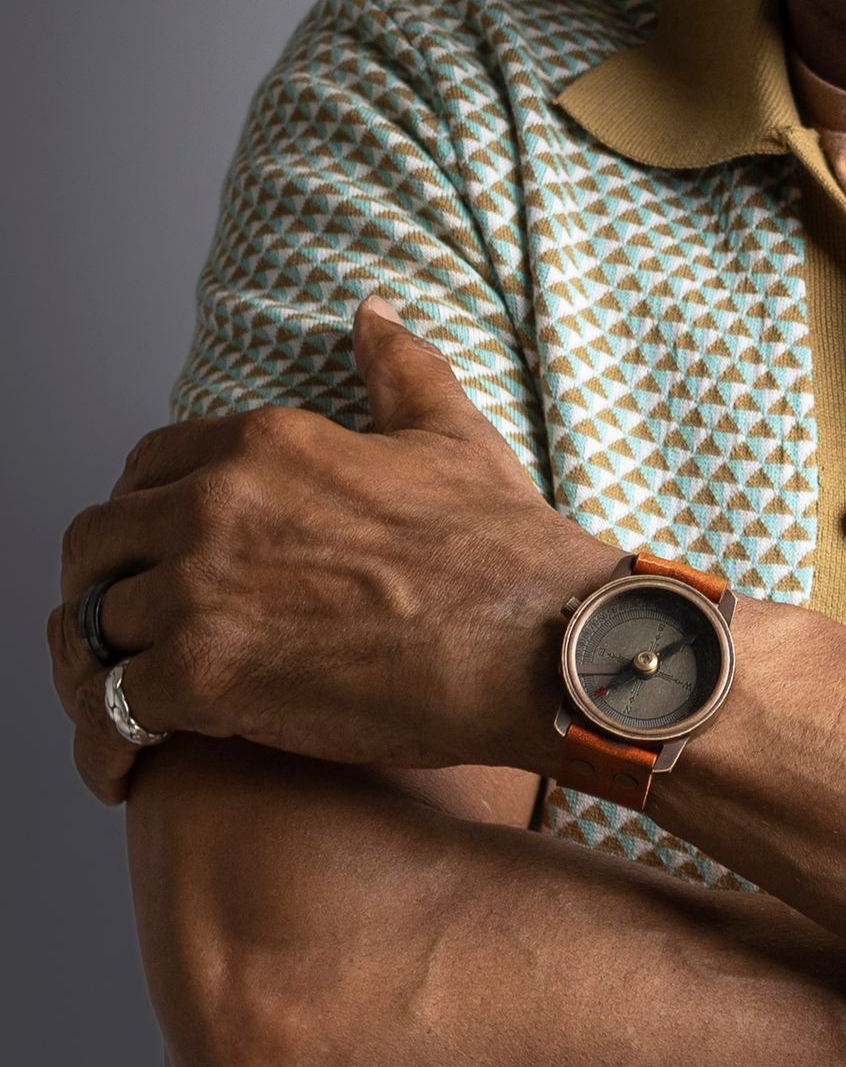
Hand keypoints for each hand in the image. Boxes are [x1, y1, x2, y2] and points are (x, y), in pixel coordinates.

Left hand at [49, 298, 623, 802]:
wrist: (533, 641)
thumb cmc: (500, 544)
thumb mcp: (449, 432)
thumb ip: (395, 365)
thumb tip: (372, 309)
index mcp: (263, 442)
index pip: (144, 466)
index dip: (143, 510)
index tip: (160, 551)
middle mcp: (214, 505)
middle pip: (94, 543)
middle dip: (106, 583)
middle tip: (137, 627)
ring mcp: (201, 590)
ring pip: (91, 626)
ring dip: (110, 664)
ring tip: (135, 699)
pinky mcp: (203, 676)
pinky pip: (114, 705)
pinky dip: (118, 734)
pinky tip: (142, 757)